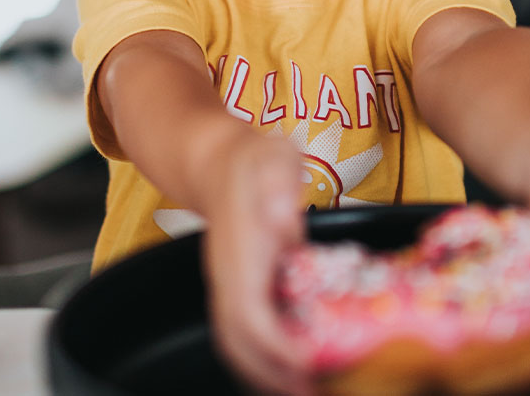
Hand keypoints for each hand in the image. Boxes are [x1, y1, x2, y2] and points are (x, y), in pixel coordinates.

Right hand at [201, 134, 313, 395]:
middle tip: (311, 391)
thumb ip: (279, 181)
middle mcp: (229, 276)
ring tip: (305, 388)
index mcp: (239, 251)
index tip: (307, 364)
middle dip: (270, 375)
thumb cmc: (254, 160)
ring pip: (236, 343)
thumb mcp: (272, 156)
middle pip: (237, 342)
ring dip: (266, 373)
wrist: (218, 161)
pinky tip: (296, 367)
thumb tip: (283, 216)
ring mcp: (230, 285)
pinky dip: (266, 358)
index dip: (274, 346)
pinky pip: (246, 333)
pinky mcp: (240, 288)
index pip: (248, 312)